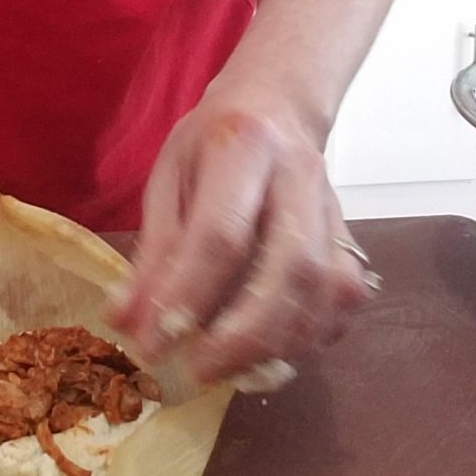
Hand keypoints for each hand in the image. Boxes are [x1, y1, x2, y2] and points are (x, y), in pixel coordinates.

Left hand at [107, 79, 373, 386]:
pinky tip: (273, 351)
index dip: (187, 296)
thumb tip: (125, 322)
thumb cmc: (209, 143)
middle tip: (199, 371)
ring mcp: (333, 208)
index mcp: (241, 149)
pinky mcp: (350, 236)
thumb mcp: (167, 180)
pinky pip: (345, 298)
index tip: (153, 344)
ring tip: (231, 371)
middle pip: (290, 269)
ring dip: (279, 344)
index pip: (221, 234)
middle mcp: (299, 176)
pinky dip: (312, 336)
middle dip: (244, 335)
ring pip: (326, 290)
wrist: (277, 104)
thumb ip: (152, 252)